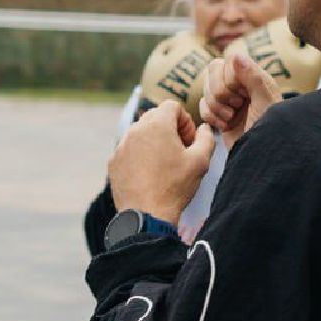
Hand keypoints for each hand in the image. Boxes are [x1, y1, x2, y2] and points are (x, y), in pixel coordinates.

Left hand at [107, 100, 214, 222]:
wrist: (147, 215)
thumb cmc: (175, 187)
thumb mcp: (200, 161)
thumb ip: (206, 138)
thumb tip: (204, 128)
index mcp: (157, 125)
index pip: (172, 106)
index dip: (185, 121)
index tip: (188, 141)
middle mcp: (135, 130)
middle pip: (154, 116)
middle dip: (169, 128)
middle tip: (178, 150)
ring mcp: (121, 146)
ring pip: (140, 133)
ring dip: (154, 141)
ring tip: (164, 164)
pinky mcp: (114, 161)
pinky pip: (128, 149)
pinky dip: (139, 155)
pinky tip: (149, 174)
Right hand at [200, 51, 281, 148]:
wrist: (262, 157)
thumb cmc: (270, 130)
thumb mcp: (266, 102)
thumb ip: (253, 77)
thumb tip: (235, 55)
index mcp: (254, 77)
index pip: (228, 62)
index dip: (229, 79)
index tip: (243, 96)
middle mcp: (241, 85)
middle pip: (212, 71)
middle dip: (219, 93)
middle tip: (236, 107)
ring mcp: (229, 100)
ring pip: (206, 89)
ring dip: (216, 107)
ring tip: (232, 118)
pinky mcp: (219, 114)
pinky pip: (202, 106)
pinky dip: (211, 118)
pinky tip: (225, 126)